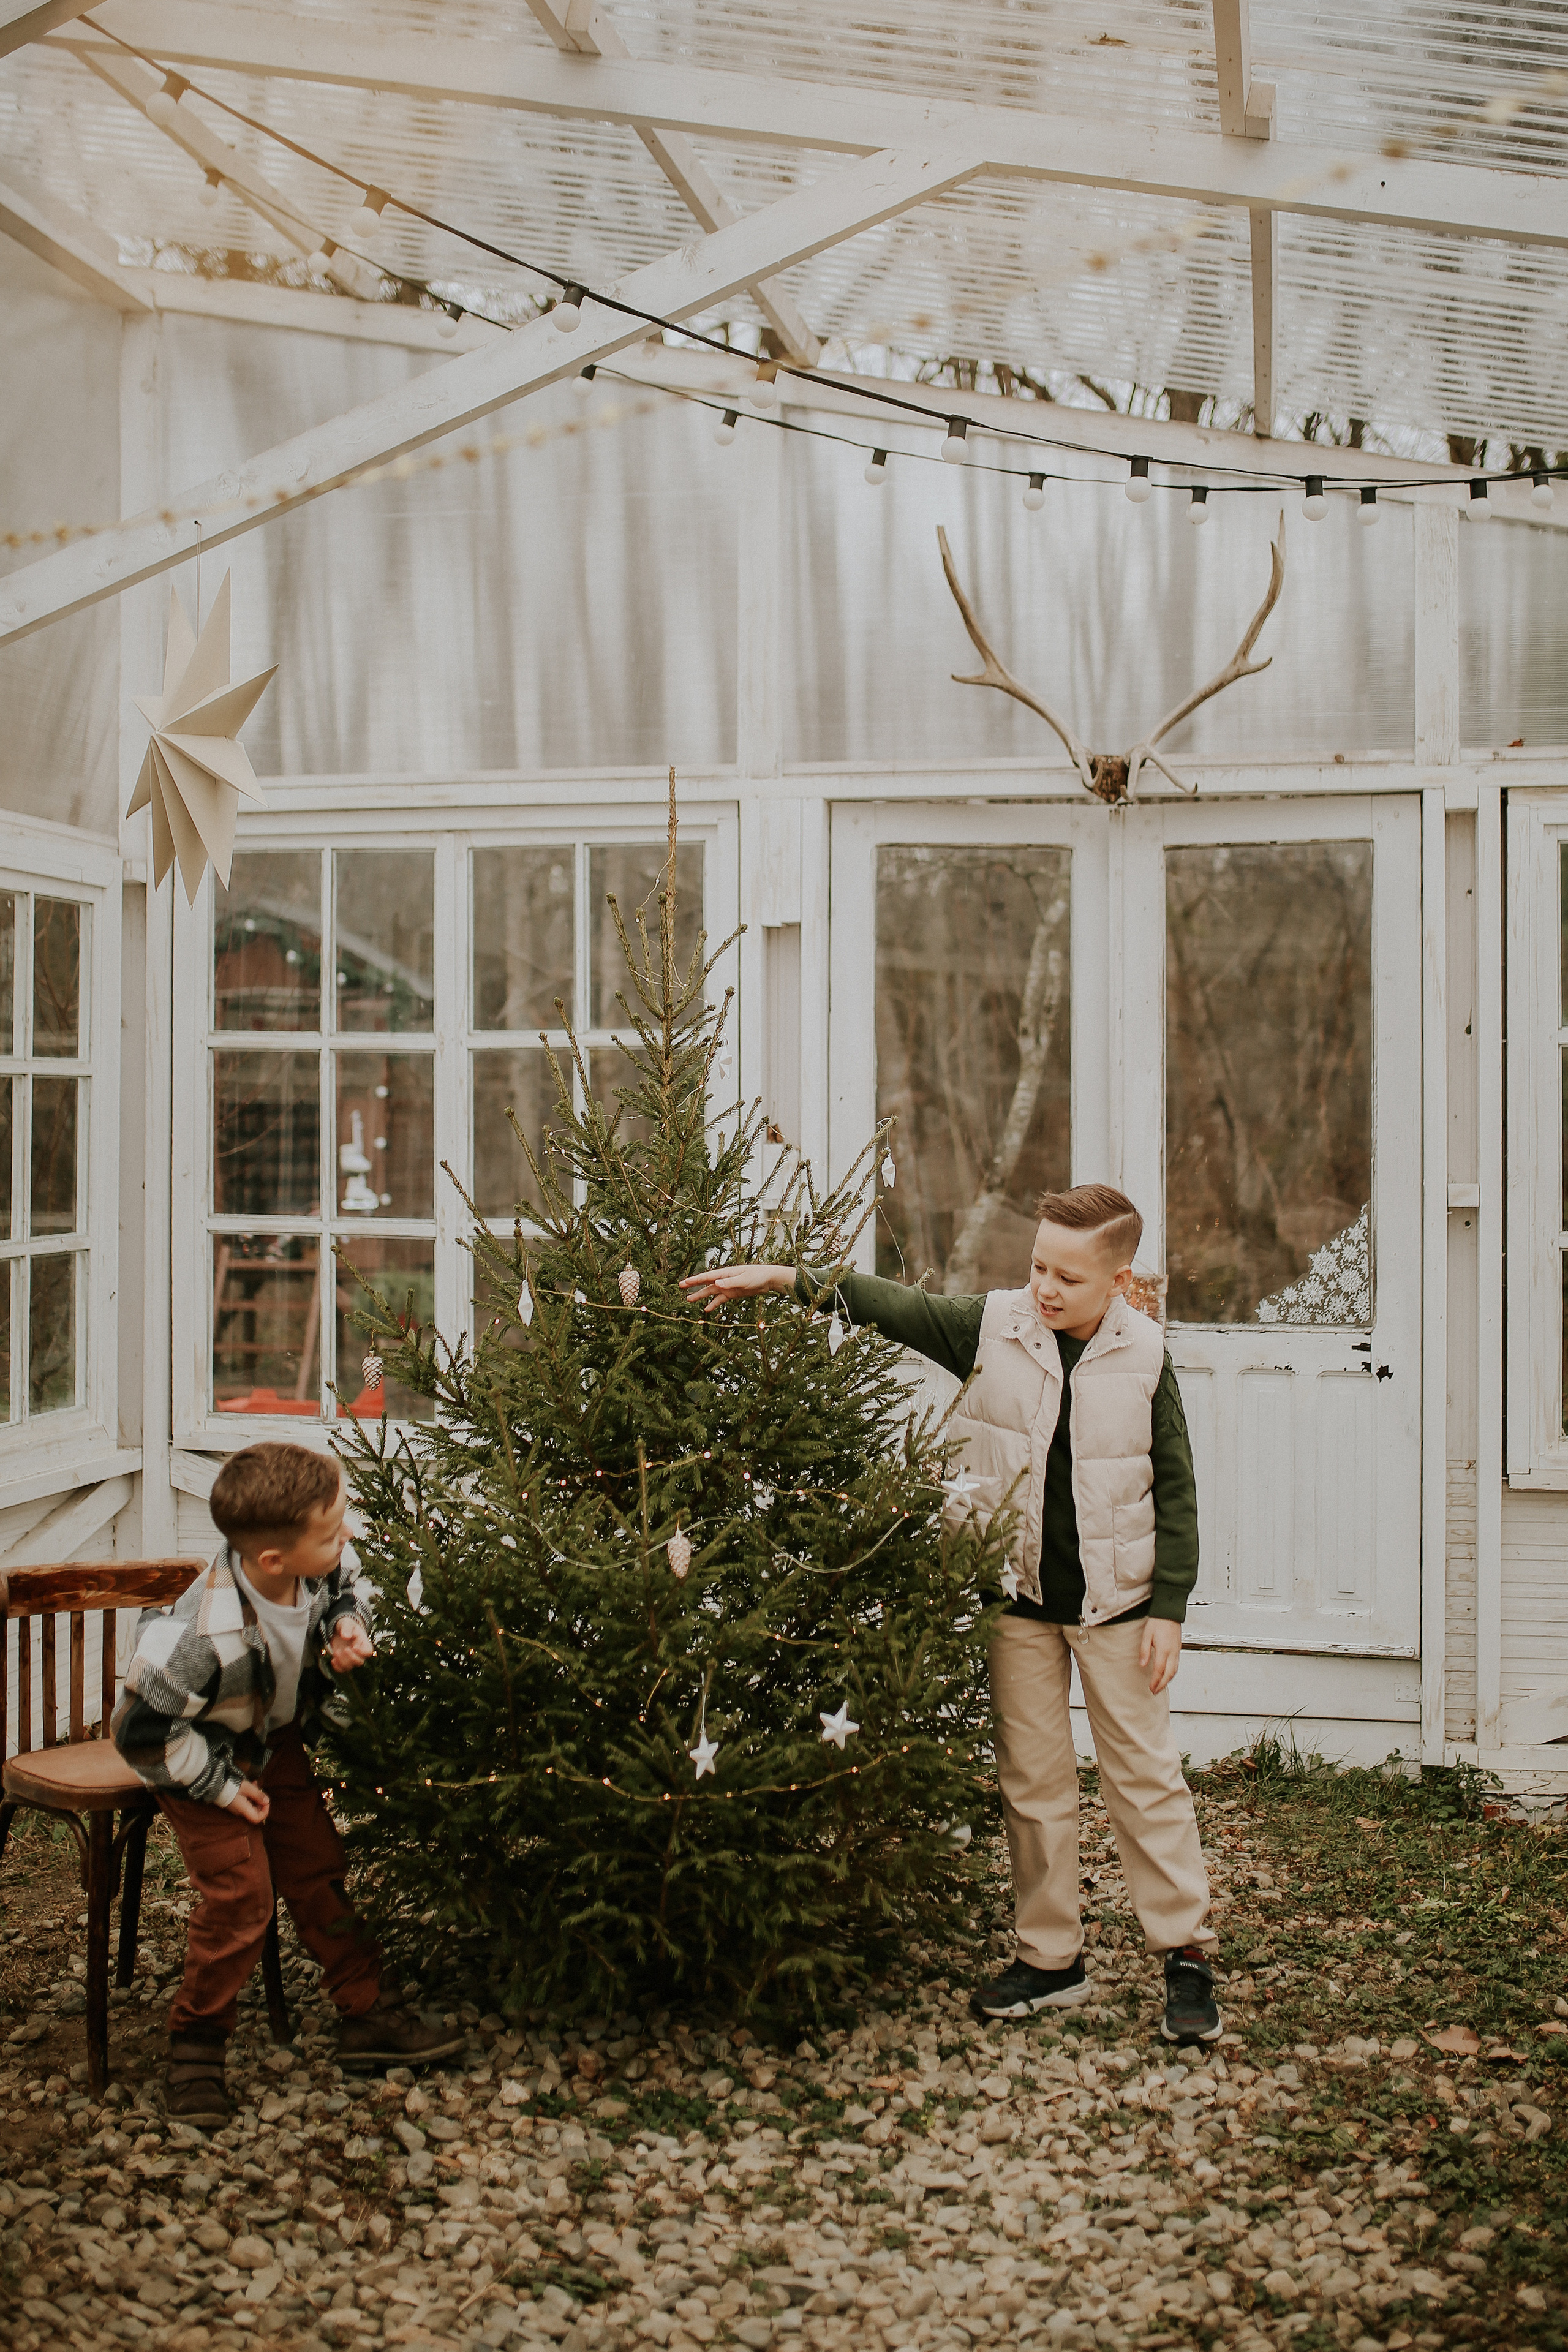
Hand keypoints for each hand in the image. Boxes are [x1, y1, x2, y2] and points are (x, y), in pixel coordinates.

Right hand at [228, 1780, 270, 1824]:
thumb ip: (258, 1795)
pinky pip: (246, 1801)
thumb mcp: (247, 1788)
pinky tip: (251, 1784)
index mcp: (244, 1810)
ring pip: (251, 1804)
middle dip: (260, 1800)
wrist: (216, 1785)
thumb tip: (267, 1801)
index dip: (265, 1812)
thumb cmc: (232, 1787)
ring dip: (255, 1795)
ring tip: (255, 1783)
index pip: (257, 1818)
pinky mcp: (235, 1803)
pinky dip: (250, 1794)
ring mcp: (237, 1808)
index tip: (266, 1801)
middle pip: (256, 1811)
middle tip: (260, 1789)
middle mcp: (240, 1811)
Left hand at [329, 1618, 374, 1671]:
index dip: (362, 1652)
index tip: (353, 1646)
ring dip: (342, 1662)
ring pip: (350, 1666)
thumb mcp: (346, 1623)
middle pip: (359, 1662)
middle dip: (351, 1658)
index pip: (368, 1651)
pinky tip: (333, 1660)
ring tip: (336, 1652)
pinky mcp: (342, 1661)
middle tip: (344, 1649)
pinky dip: (337, 1667)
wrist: (339, 1629)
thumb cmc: (346, 1625)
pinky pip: (342, 1669)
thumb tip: (345, 1636)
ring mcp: (350, 1658)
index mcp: (363, 1642)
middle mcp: (359, 1652)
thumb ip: (346, 1628)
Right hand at [679, 1264, 794, 1312]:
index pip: (707, 1276)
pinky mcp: (733, 1293)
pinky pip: (720, 1299)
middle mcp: (725, 1279)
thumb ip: (729, 1282)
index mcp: (726, 1273)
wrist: (769, 1280)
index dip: (694, 1280)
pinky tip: (707, 1309)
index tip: (683, 1282)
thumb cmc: (757, 1276)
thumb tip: (716, 1283)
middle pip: (706, 1283)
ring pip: (711, 1292)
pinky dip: (713, 1304)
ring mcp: (728, 1287)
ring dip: (701, 1296)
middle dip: (694, 1286)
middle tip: (681, 1287)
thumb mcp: (743, 1280)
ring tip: (688, 1300)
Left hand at [1139, 1617, 1181, 1695]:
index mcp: (1163, 1649)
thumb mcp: (1146, 1635)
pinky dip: (1172, 1673)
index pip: (1159, 1670)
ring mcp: (1177, 1651)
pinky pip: (1176, 1665)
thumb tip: (1143, 1665)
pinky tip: (1167, 1675)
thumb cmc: (1157, 1621)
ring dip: (1167, 1680)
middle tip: (1155, 1691)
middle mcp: (1172, 1652)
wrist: (1169, 1612)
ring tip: (1160, 1686)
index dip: (1155, 1681)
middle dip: (1162, 1684)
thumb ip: (1144, 1651)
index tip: (1151, 1688)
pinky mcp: (1178, 1649)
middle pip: (1169, 1674)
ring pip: (1174, 1670)